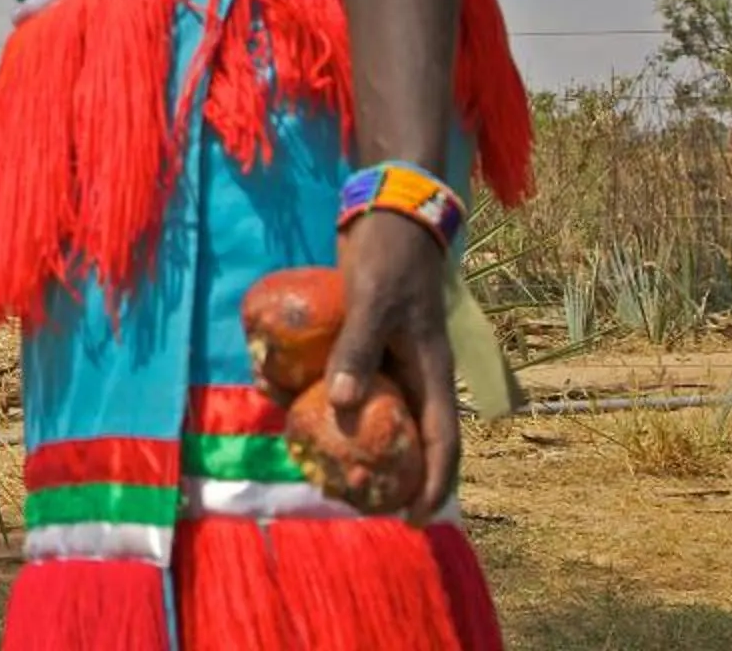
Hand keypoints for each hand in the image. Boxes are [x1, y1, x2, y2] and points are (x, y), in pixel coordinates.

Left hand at [325, 210, 460, 519]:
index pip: (443, 442)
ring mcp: (391, 356)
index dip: (434, 485)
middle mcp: (415, 372)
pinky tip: (288, 398)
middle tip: (352, 498)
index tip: (412, 519)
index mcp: (433, 371)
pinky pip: (347, 376)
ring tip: (315, 458)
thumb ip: (358, 350)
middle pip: (409, 435)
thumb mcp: (374, 302)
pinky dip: (325, 391)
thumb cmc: (389, 257)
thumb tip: (345, 407)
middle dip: (387, 470)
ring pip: (373, 407)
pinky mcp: (365, 339)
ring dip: (350, 432)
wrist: (385, 212)